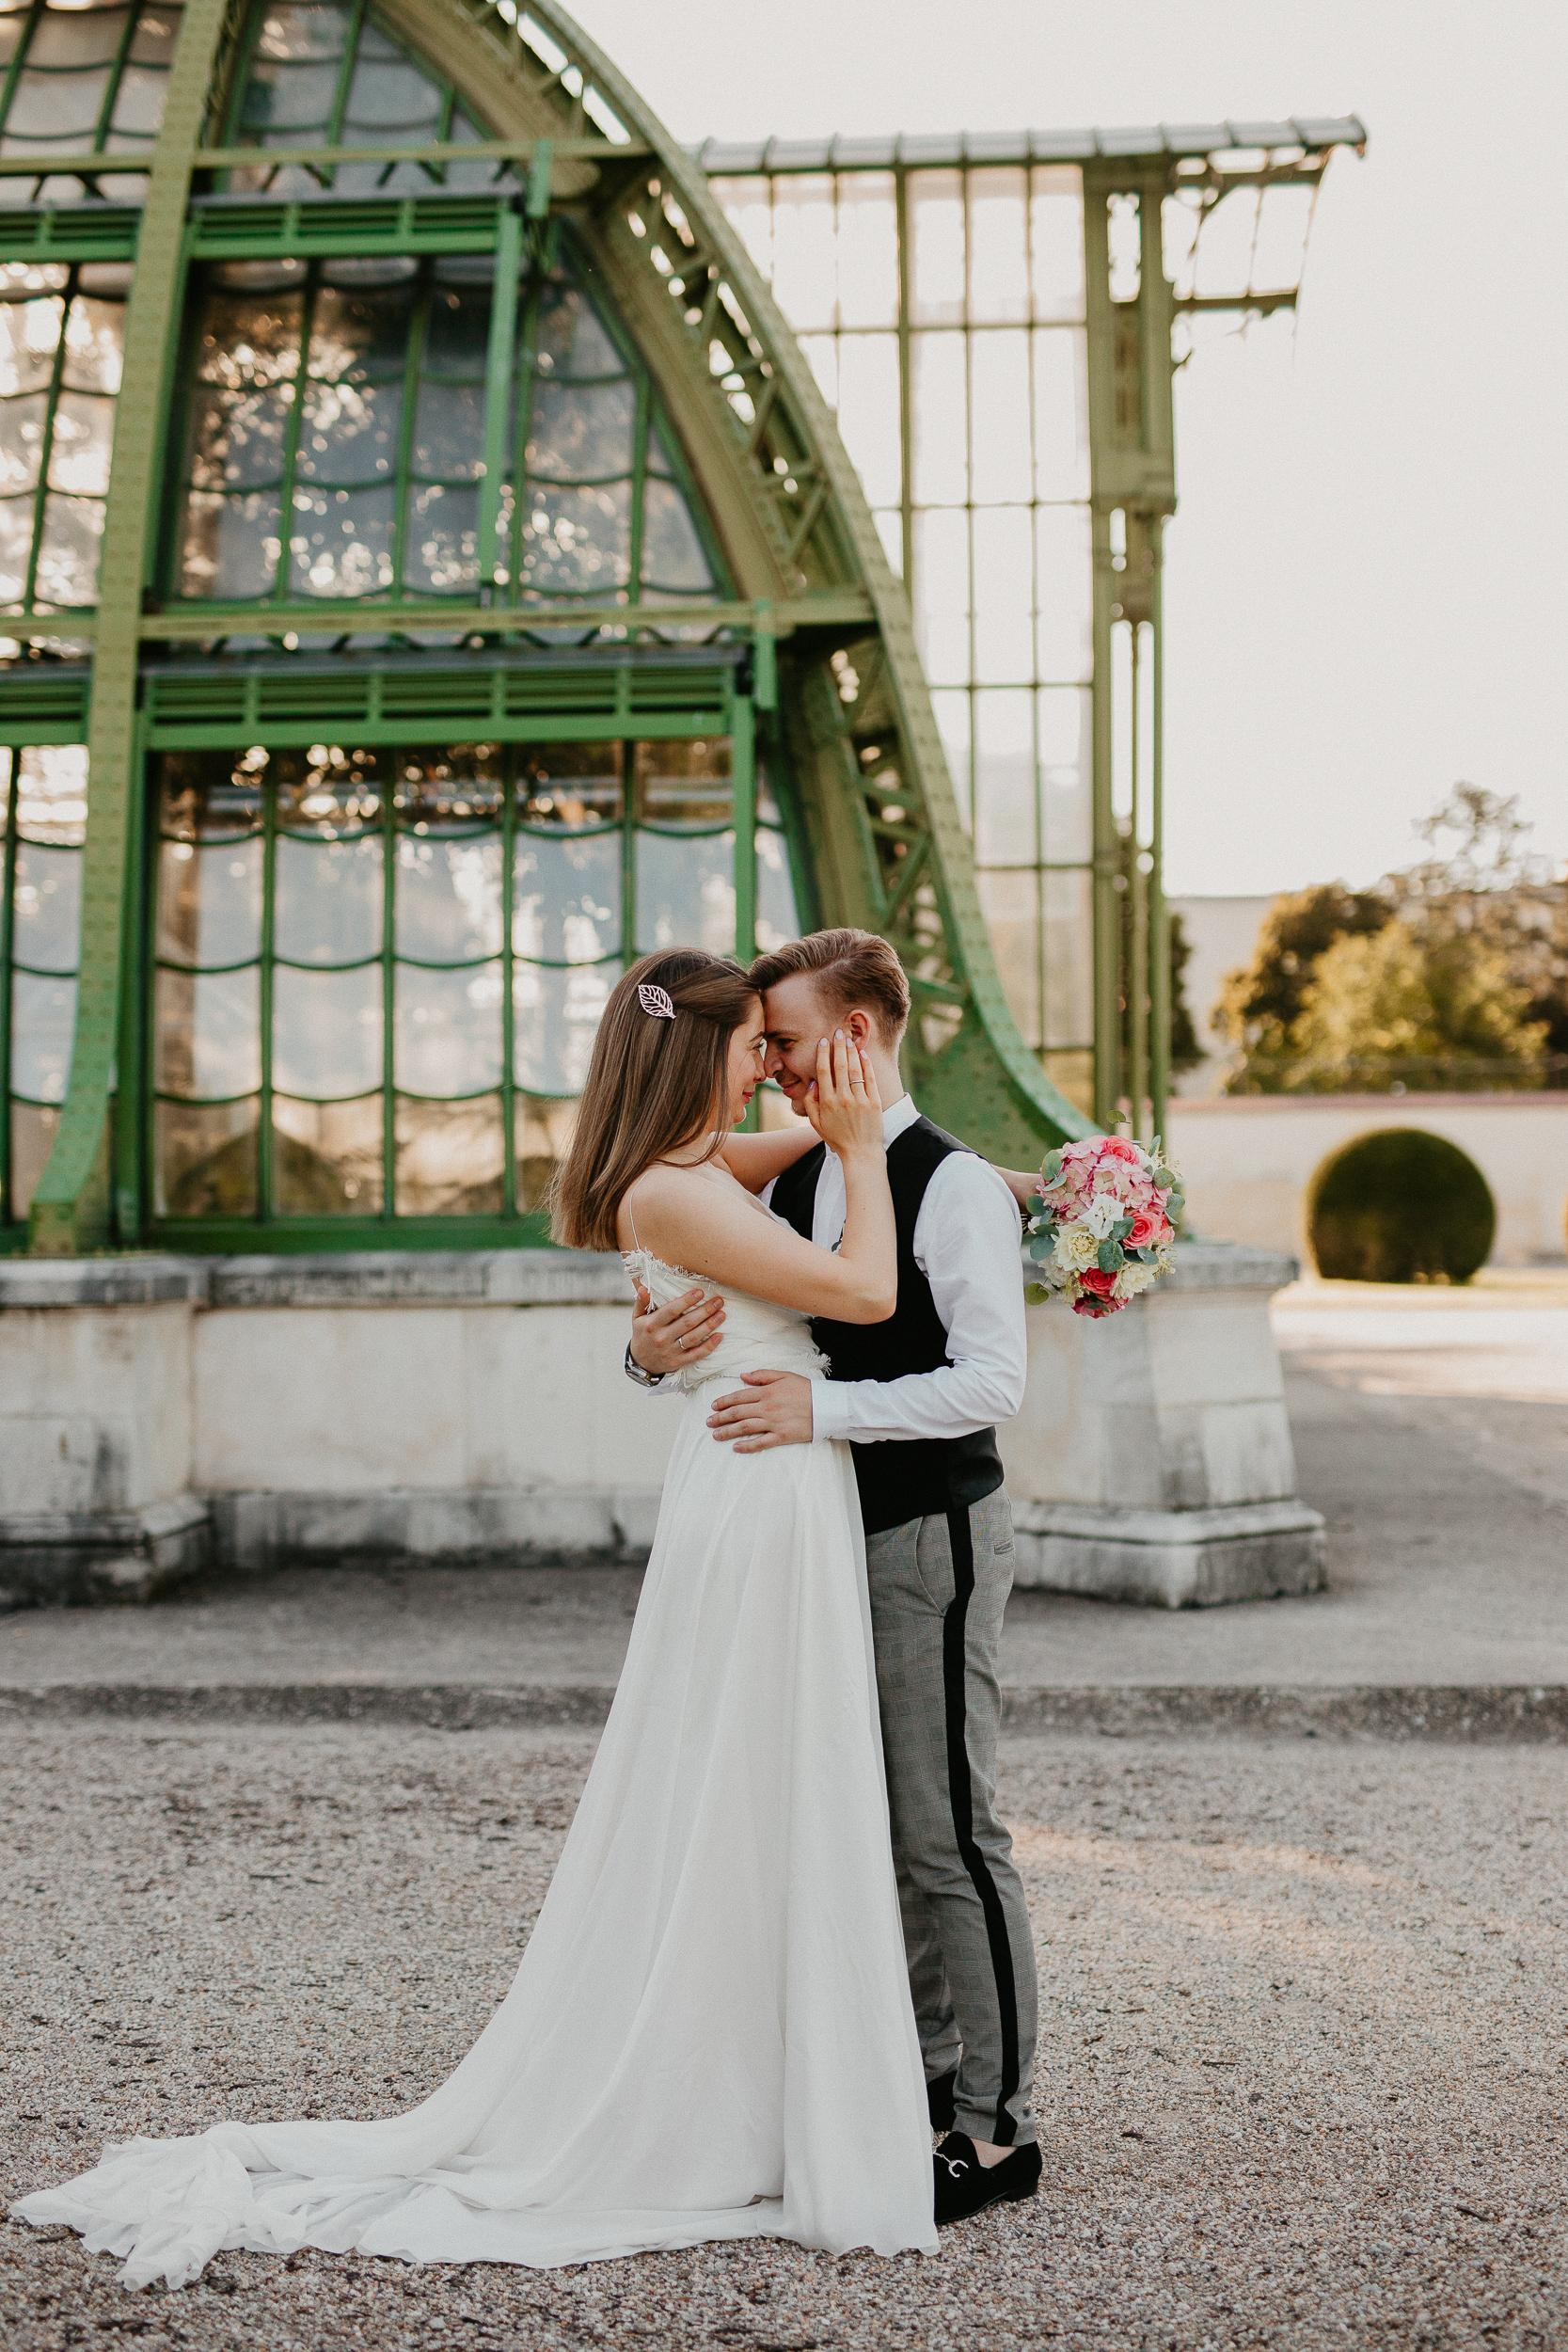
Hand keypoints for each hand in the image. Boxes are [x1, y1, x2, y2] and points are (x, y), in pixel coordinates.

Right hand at [630, 1279, 724, 1376]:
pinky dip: (709, 1346)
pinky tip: (720, 1336)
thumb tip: (643, 1288)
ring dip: (710, 1325)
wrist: (641, 1362)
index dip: (686, 1301)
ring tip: (722, 1314)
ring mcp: (671, 1351)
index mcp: (651, 1325)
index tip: (700, 1292)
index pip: (671, 1311)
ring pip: (694, 1338)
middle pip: (687, 1323)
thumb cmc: (642, 1334)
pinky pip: (696, 1354)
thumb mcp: (637, 1318)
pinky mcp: (679, 1362)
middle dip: (704, 1311)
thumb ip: (641, 1302)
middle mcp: (661, 1338)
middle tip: (718, 1301)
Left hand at [706, 1369, 813, 1450]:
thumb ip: (762, 1375)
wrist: (827, 1406)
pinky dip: (747, 1446)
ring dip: (727, 1432)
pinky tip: (736, 1447)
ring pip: (744, 1428)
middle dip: (720, 1418)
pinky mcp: (782, 1436)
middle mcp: (767, 1407)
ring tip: (716, 1435)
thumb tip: (743, 1376)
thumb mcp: (785, 1375)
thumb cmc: (806, 1389)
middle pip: (738, 1413)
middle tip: (709, 1422)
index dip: (724, 1402)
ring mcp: (773, 1423)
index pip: (739, 1396)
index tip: (713, 1406)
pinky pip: (761, 1443)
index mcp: (767, 1392)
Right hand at [805, 1029, 881, 1159]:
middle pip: (839, 1065)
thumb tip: (812, 1083)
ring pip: (854, 1069)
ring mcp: (859, 1100)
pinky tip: (863, 1053)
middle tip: (839, 1032)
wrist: (861, 1152)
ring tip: (850, 1039)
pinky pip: (869, 1079)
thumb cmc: (837, 1138)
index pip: (824, 1071)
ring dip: (852, 1051)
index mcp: (826, 1102)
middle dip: (839, 1046)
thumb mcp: (816, 1124)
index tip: (824, 1041)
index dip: (824, 1053)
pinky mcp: (874, 1102)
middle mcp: (842, 1098)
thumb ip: (810, 1103)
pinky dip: (866, 1064)